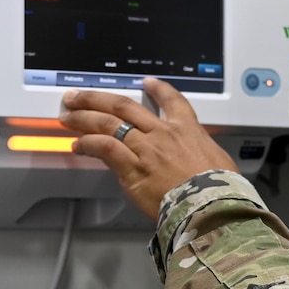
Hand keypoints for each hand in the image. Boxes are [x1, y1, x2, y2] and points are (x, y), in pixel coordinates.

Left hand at [60, 78, 236, 220]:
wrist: (212, 205)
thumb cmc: (221, 190)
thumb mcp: (220, 162)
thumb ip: (204, 157)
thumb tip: (203, 164)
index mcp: (188, 129)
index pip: (172, 100)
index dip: (158, 89)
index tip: (147, 83)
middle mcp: (163, 133)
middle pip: (124, 105)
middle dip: (98, 98)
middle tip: (79, 96)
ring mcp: (146, 149)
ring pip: (108, 123)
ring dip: (84, 117)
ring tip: (68, 115)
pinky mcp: (132, 168)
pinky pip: (104, 148)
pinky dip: (88, 144)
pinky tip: (77, 145)